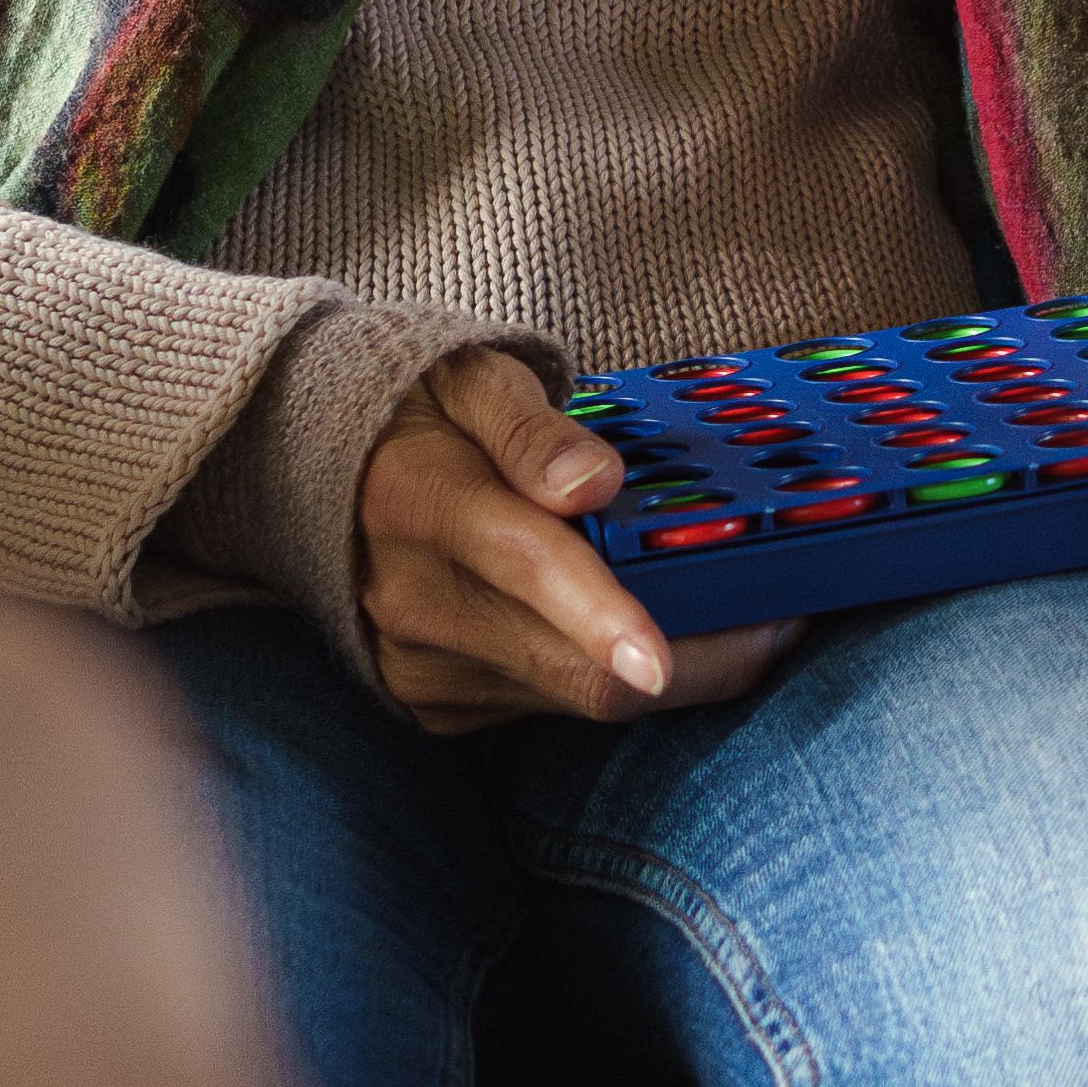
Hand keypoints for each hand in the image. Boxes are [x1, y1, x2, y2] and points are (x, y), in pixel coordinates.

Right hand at [355, 347, 800, 731]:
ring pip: (573, 701)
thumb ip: (530, 427)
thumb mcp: (470, 376)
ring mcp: (420, 665)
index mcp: (423, 500)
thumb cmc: (418, 411)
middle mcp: (415, 600)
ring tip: (737, 615)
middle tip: (781, 620)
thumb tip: (596, 479)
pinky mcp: (433, 705)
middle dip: (694, 661)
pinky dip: (606, 679)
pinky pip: (546, 710)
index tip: (663, 657)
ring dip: (665, 672)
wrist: (306, 470)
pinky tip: (642, 637)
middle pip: (574, 669)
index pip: (528, 563)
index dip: (604, 615)